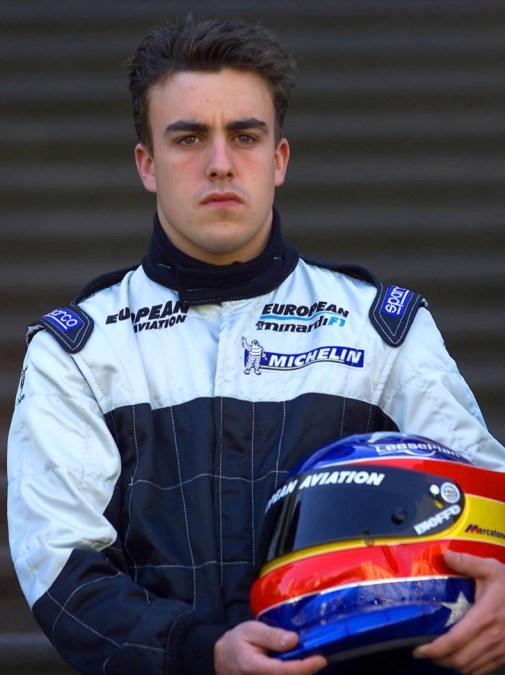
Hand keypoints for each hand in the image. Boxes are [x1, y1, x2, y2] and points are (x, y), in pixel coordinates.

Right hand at [214, 620, 326, 674]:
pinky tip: (300, 664)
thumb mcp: (251, 630)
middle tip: (318, 655)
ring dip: (302, 671)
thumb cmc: (237, 641)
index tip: (321, 659)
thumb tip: (295, 639)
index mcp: (255, 667)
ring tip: (310, 658)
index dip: (306, 667)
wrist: (221, 658)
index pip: (285, 671)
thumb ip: (272, 636)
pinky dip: (295, 672)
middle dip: (308, 670)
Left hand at [413, 550, 504, 673]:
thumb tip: (445, 554)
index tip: (419, 649)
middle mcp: (493, 637)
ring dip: (451, 665)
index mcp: (485, 616)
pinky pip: (483, 670)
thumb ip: (467, 562)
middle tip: (423, 652)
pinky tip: (458, 659)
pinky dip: (467, 669)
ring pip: (470, 668)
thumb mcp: (491, 569)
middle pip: (460, 660)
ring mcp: (501, 650)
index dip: (435, 649)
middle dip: (438, 659)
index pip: (455, 640)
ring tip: (438, 655)